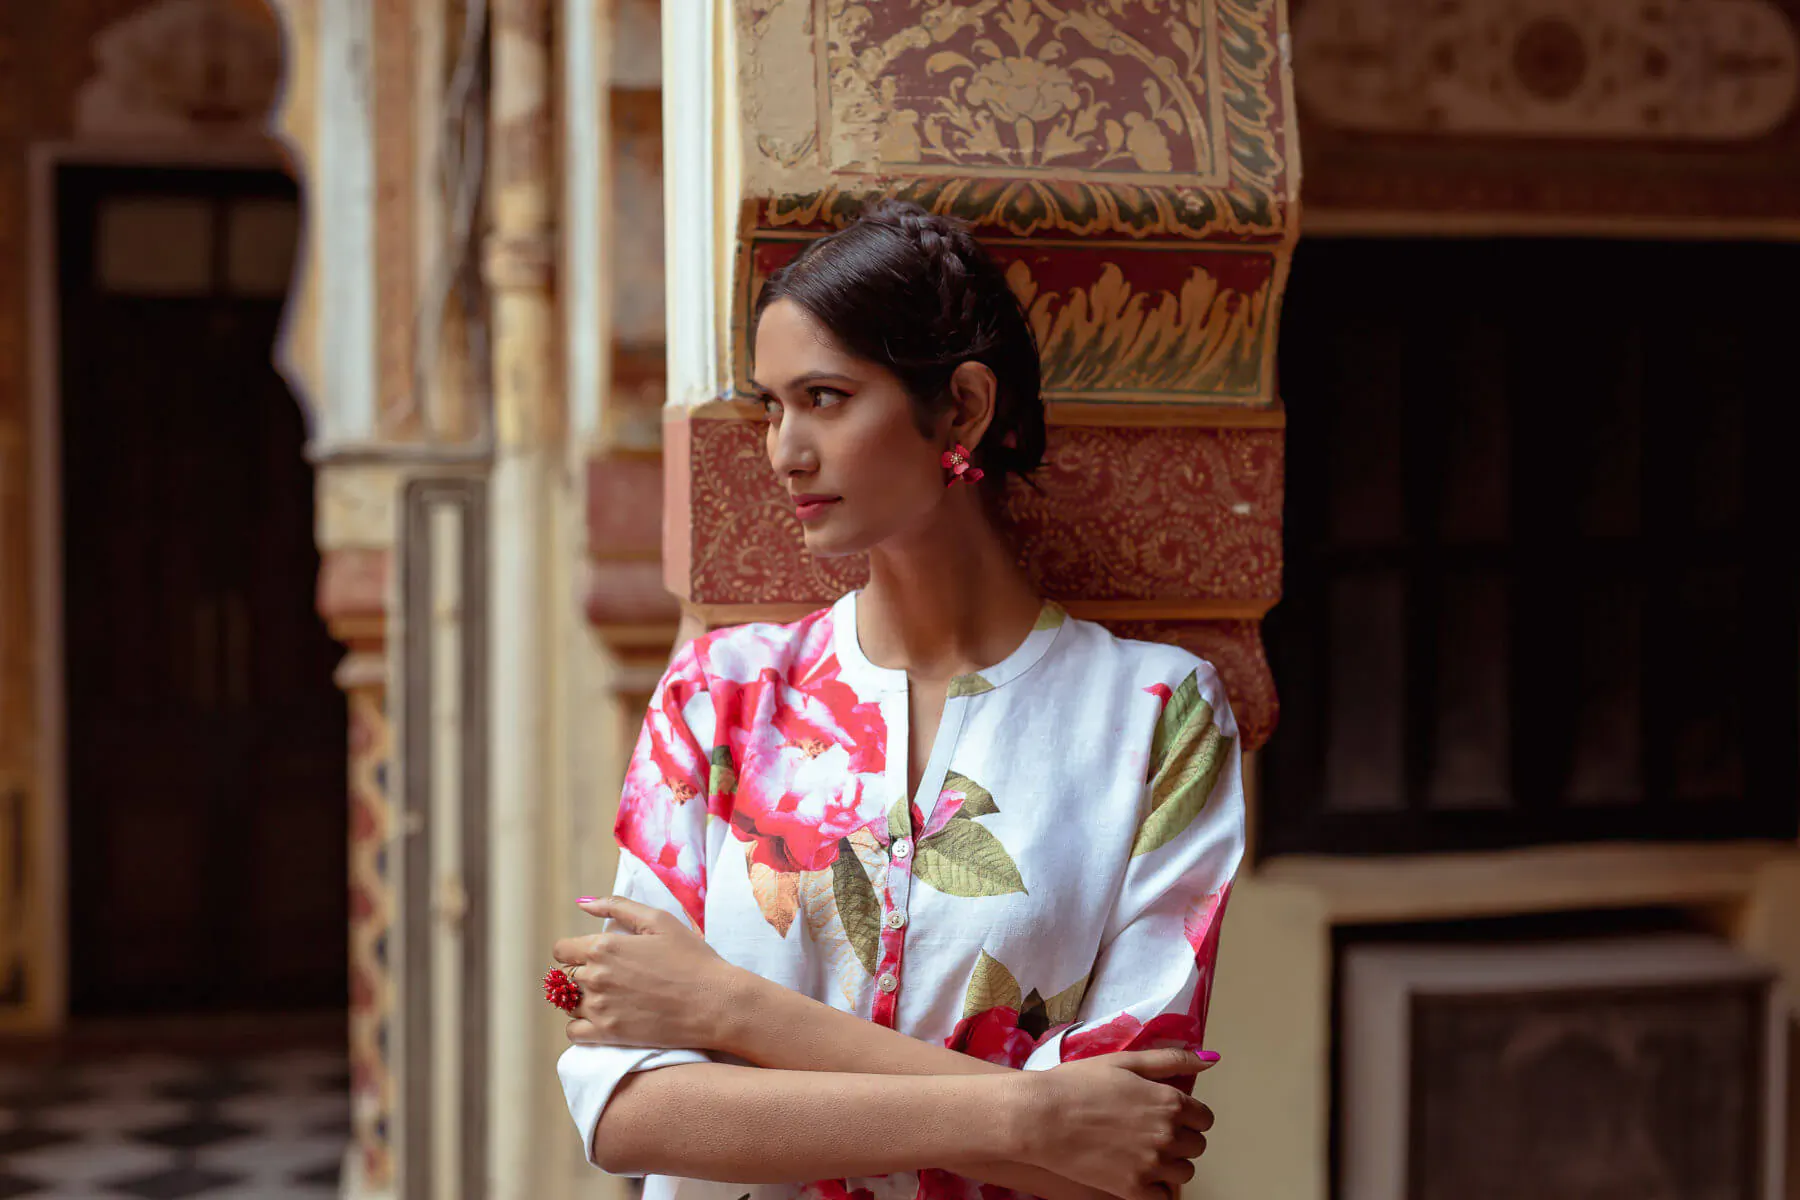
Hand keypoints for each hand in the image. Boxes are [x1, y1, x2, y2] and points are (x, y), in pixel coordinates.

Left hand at [551, 896, 742, 1050]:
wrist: (714, 1002)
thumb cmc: (691, 957)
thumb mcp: (659, 920)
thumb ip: (617, 907)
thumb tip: (583, 903)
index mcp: (603, 946)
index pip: (561, 949)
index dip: (574, 951)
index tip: (591, 956)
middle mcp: (595, 976)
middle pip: (563, 977)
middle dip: (579, 974)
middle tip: (607, 977)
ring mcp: (599, 1008)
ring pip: (567, 1004)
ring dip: (580, 1000)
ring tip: (607, 998)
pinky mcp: (608, 1034)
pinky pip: (573, 1032)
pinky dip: (580, 1026)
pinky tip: (600, 1019)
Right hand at [1012, 1049, 1214, 1199]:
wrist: (1041, 1117)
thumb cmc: (1078, 1084)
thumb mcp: (1125, 1061)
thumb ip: (1170, 1060)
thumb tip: (1210, 1059)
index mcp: (1169, 1101)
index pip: (1204, 1118)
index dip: (1188, 1115)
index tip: (1166, 1114)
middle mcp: (1167, 1135)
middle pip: (1197, 1146)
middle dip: (1180, 1138)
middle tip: (1151, 1131)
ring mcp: (1152, 1165)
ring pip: (1185, 1173)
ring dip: (1171, 1164)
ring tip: (1144, 1152)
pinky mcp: (1133, 1190)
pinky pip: (1164, 1197)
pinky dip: (1156, 1188)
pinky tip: (1137, 1172)